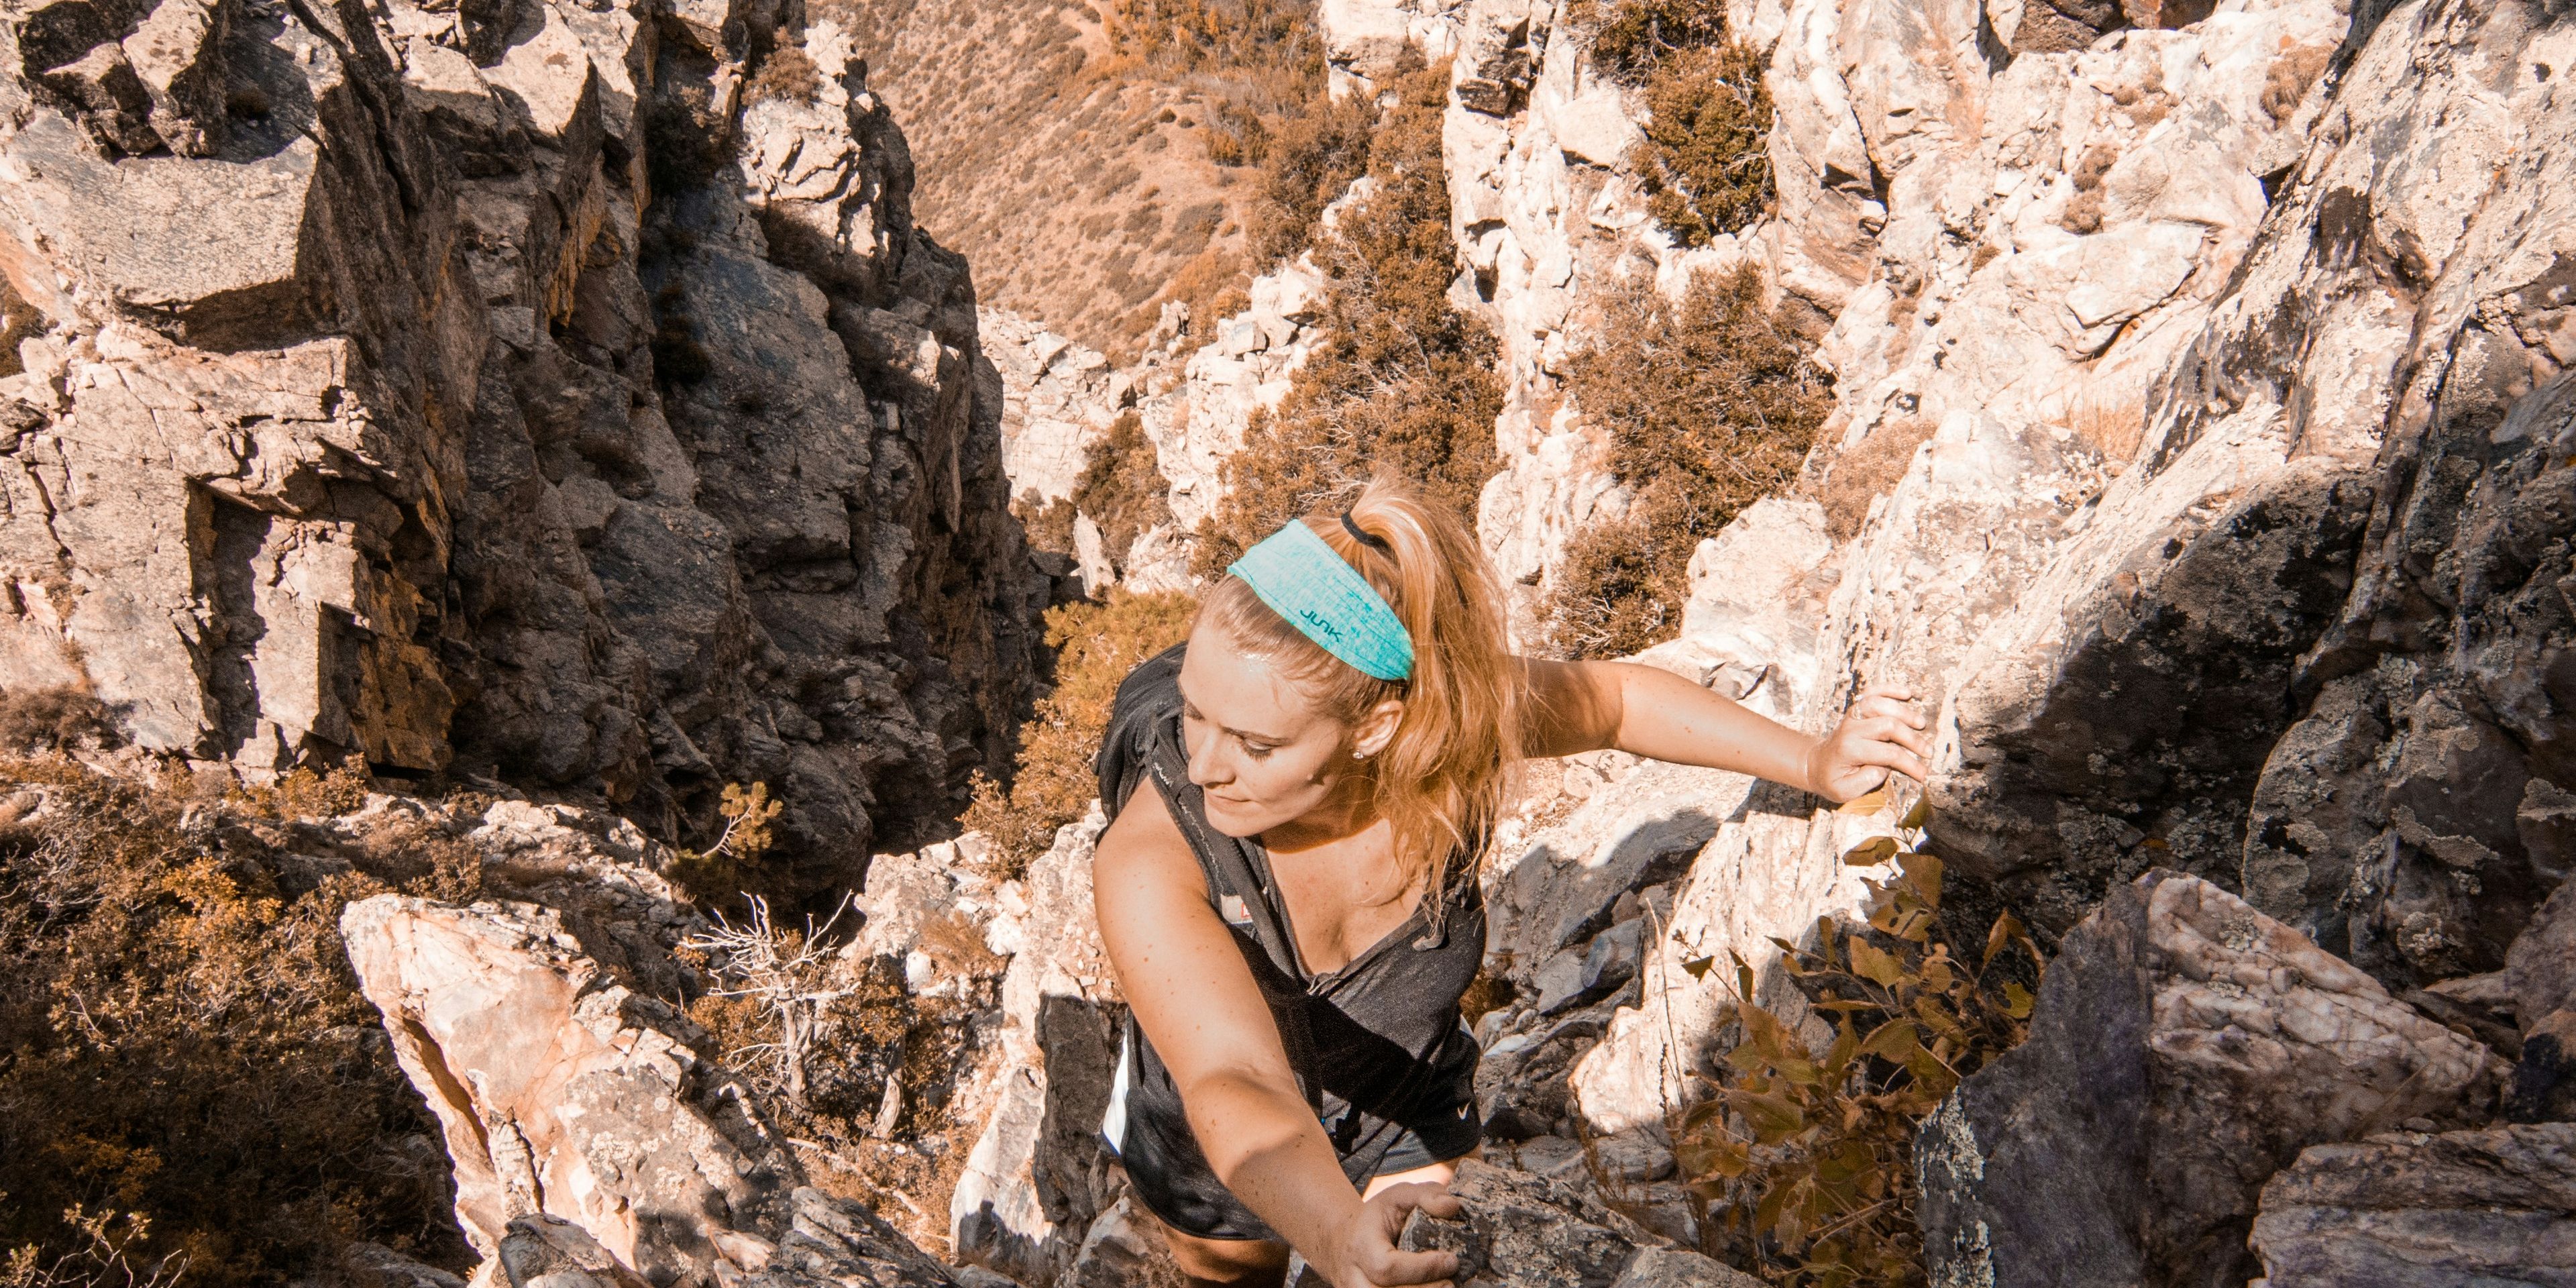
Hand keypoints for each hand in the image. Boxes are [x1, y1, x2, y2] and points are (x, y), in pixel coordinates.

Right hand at [1326, 1182, 1462, 1287]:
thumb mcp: (1398, 1196)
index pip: (1386, 1267)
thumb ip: (1426, 1196)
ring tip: (1444, 1287)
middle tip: (1451, 1282)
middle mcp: (1354, 1276)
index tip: (1450, 1260)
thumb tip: (1451, 1207)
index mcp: (1361, 1245)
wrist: (1344, 1242)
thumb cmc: (1376, 1220)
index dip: (1421, 1269)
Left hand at [1804, 684, 1932, 802]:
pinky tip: (1907, 693)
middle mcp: (1851, 729)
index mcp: (1849, 750)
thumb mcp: (1844, 791)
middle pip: (1887, 725)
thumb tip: (1885, 767)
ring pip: (1879, 703)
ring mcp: (1852, 716)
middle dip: (1912, 739)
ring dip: (1903, 712)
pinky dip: (1889, 689)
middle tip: (1928, 752)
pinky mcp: (1855, 709)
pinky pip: (1871, 692)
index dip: (1910, 764)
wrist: (1816, 764)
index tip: (1924, 774)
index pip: (1888, 753)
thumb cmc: (1832, 779)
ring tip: (1920, 724)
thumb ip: (1864, 781)